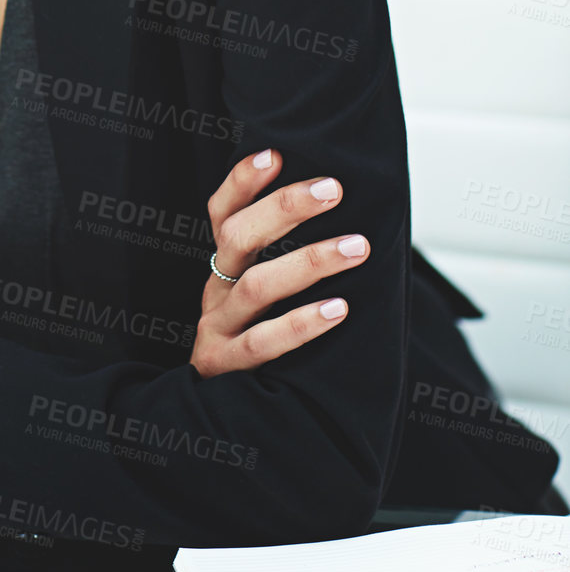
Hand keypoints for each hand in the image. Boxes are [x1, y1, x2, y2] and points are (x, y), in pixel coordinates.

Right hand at [189, 148, 369, 377]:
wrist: (225, 417)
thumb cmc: (264, 338)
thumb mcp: (267, 293)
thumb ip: (286, 257)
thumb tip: (345, 209)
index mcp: (223, 266)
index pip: (221, 212)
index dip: (241, 182)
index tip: (275, 154)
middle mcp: (215, 290)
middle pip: (237, 238)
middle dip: (285, 208)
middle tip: (334, 189)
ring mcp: (216, 330)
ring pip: (256, 287)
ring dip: (309, 262)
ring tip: (357, 247)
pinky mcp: (226, 369)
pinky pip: (263, 343)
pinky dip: (301, 323)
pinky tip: (339, 309)